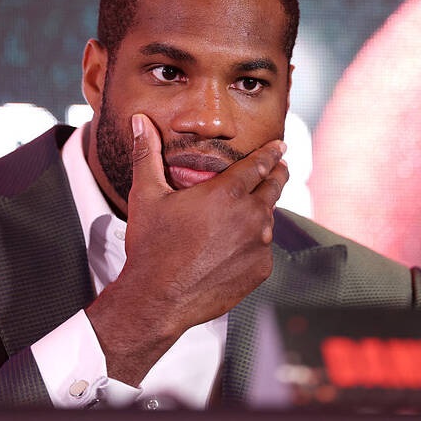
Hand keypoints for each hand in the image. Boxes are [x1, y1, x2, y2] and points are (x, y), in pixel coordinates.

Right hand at [85, 113, 287, 384]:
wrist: (157, 299)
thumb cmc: (151, 246)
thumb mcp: (146, 195)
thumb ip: (146, 153)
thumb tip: (139, 121)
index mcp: (227, 192)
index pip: (260, 164)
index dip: (272, 153)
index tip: (280, 147)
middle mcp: (251, 216)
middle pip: (274, 187)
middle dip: (278, 174)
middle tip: (280, 168)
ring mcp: (259, 246)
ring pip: (269, 220)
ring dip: (262, 211)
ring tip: (250, 210)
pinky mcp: (260, 271)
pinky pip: (263, 250)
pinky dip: (254, 244)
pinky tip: (235, 246)